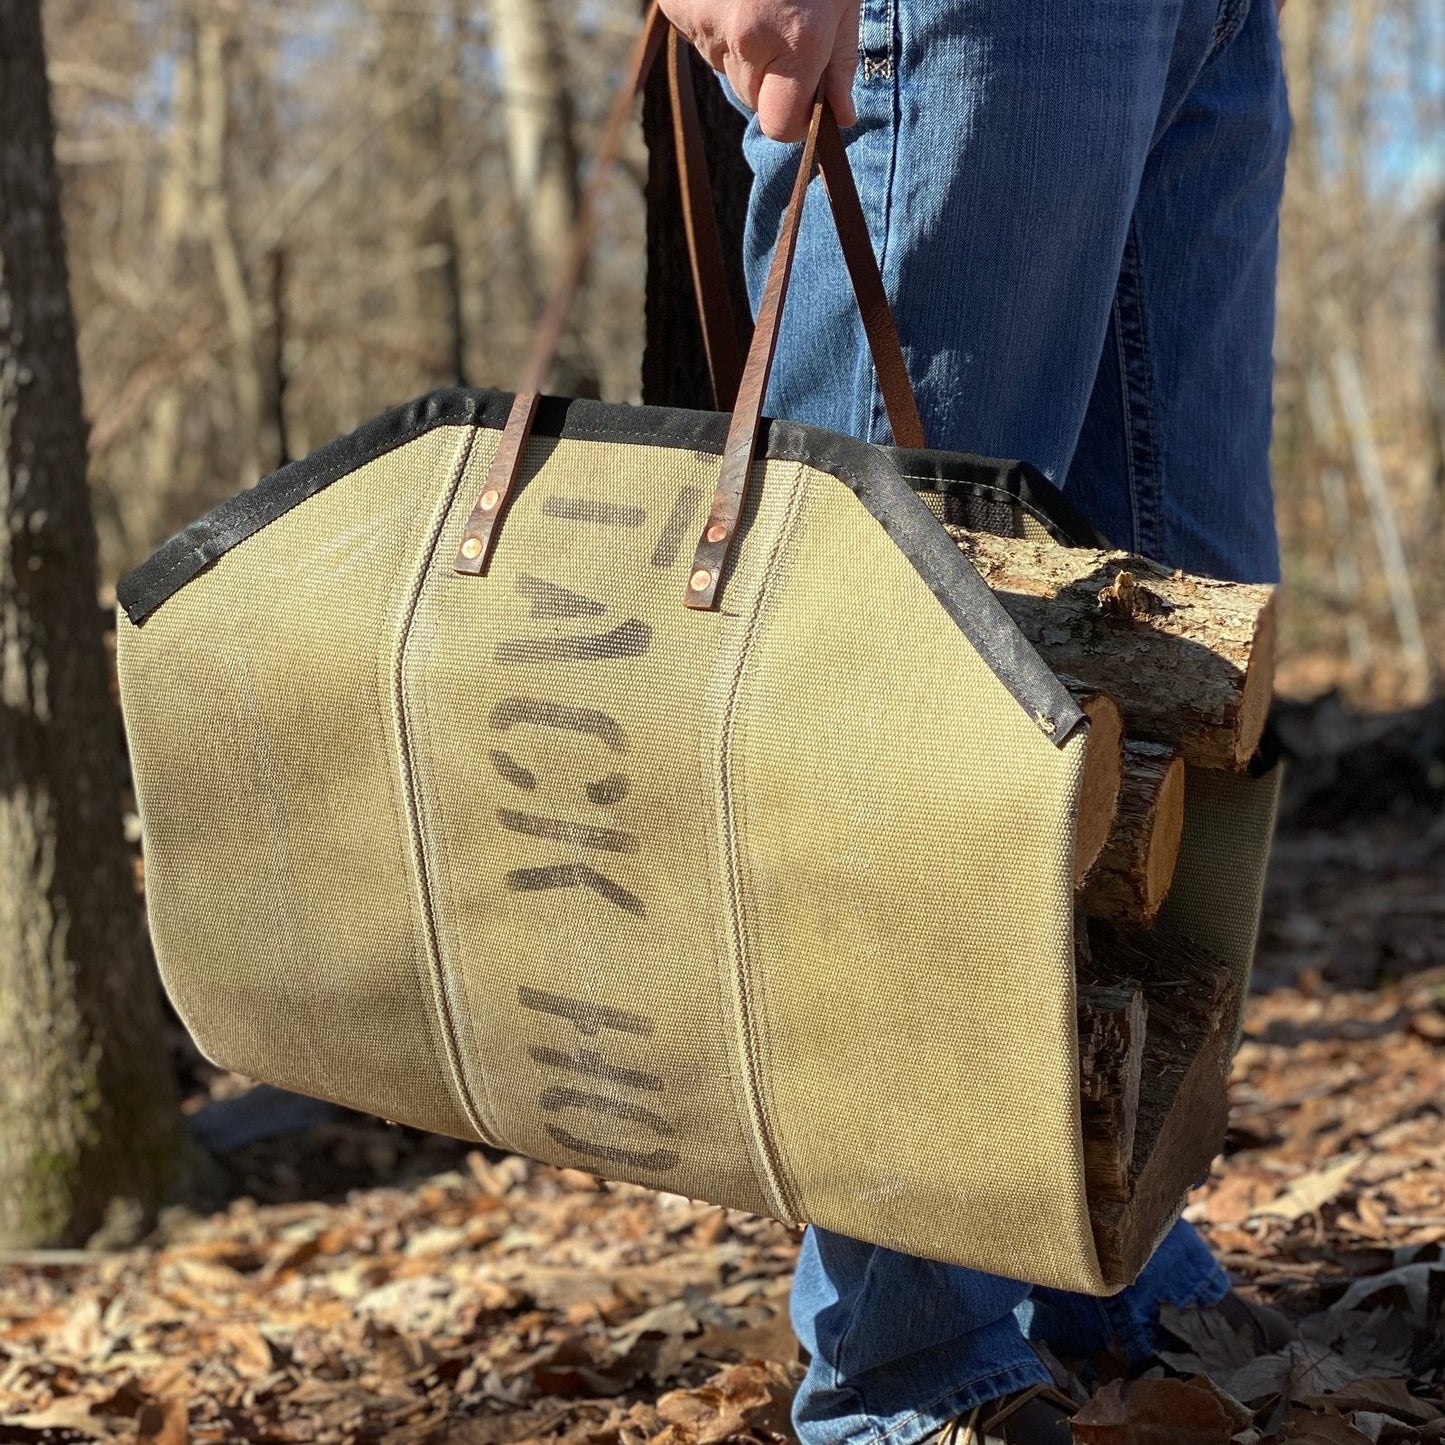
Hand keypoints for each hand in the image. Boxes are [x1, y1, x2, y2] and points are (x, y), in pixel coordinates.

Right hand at [659, 0, 860, 141]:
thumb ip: (839, 61)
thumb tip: (841, 116)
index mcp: (795, 37)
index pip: (779, 124)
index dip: (794, 121)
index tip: (805, 107)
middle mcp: (746, 36)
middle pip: (753, 98)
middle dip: (772, 80)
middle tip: (787, 31)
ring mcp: (703, 22)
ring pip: (726, 69)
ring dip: (744, 49)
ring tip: (759, 0)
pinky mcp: (675, 8)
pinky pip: (701, 39)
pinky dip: (717, 23)